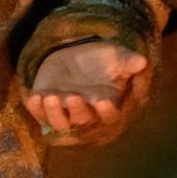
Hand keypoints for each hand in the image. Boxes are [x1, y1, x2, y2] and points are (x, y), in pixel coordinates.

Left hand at [25, 42, 148, 147]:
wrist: (74, 55)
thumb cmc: (100, 59)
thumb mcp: (115, 57)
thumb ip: (127, 61)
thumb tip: (142, 61)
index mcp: (106, 104)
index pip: (109, 116)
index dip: (106, 112)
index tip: (103, 101)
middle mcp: (85, 113)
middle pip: (82, 119)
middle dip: (77, 110)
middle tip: (73, 96)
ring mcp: (64, 111)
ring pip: (59, 122)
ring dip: (54, 113)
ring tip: (51, 97)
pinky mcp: (45, 106)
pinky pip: (39, 114)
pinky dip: (36, 108)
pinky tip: (35, 97)